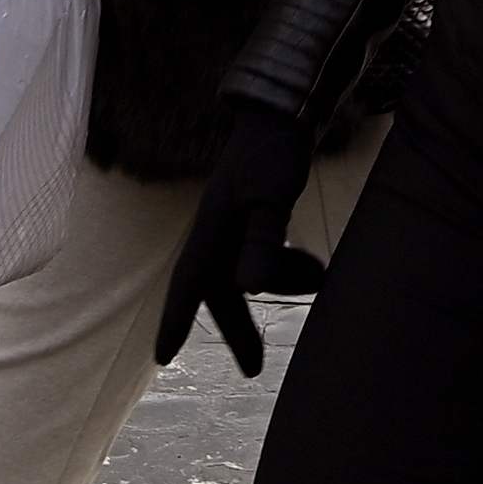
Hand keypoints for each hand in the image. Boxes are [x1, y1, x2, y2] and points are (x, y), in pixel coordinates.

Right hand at [151, 105, 318, 375]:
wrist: (284, 114)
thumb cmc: (274, 154)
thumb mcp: (271, 200)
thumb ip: (262, 244)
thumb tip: (247, 291)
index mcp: (211, 230)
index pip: (187, 284)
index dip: (175, 320)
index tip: (163, 357)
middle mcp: (217, 232)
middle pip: (220, 292)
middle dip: (238, 329)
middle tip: (252, 369)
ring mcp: (236, 224)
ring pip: (248, 274)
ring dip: (281, 284)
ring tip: (319, 278)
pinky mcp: (256, 216)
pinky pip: (264, 256)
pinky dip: (287, 267)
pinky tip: (316, 267)